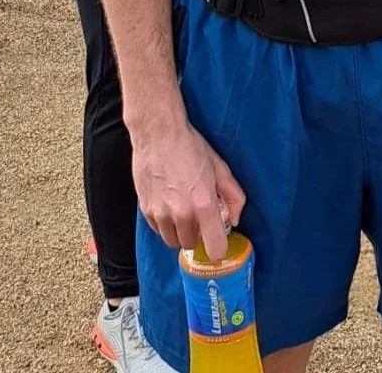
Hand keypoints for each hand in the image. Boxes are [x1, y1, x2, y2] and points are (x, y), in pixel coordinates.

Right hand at [131, 116, 245, 257]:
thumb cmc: (189, 146)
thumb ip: (233, 195)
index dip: (218, 247)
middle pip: (191, 245)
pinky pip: (158, 230)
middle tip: (198, 215)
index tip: (217, 239)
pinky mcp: (145, 210)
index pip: (214, 248)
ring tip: (182, 208)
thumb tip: (235, 218)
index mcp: (204, 205)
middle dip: (197, 234)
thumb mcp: (219, 167)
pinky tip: (168, 203)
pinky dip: (164, 223)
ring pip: (172, 240)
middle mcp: (181, 214)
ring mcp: (161, 214)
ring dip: (179, 231)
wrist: (158, 133)